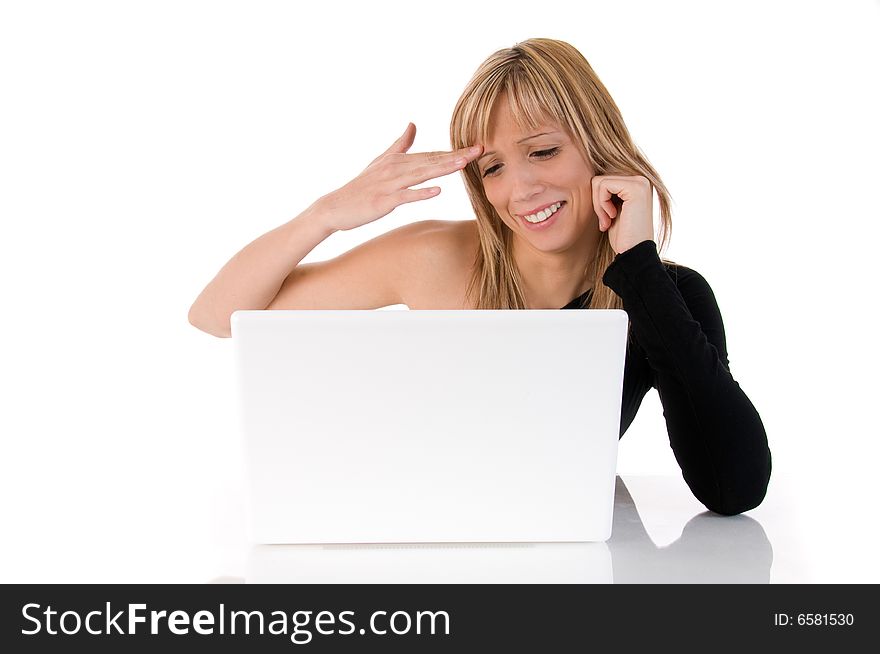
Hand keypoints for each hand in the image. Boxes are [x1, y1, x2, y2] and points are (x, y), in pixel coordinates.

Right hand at [316, 123, 482, 231]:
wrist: (336, 206)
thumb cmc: (361, 186)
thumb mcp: (381, 161)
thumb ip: (400, 144)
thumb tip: (413, 124)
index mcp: (398, 160)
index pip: (431, 155)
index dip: (454, 150)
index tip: (477, 146)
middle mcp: (395, 168)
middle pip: (430, 161)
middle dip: (455, 155)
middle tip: (479, 149)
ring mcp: (389, 184)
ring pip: (421, 174)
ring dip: (442, 168)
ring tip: (463, 163)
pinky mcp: (384, 200)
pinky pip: (405, 196)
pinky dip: (421, 193)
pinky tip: (437, 190)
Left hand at [591, 174, 654, 253]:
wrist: (633, 253)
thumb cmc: (622, 237)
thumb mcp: (612, 210)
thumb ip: (606, 193)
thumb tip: (589, 179)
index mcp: (636, 184)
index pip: (604, 180)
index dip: (598, 200)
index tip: (606, 219)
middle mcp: (641, 180)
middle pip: (601, 179)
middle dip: (597, 202)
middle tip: (605, 222)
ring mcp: (640, 182)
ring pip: (599, 182)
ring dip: (598, 205)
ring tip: (608, 221)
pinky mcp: (635, 187)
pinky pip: (603, 185)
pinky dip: (601, 204)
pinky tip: (611, 218)